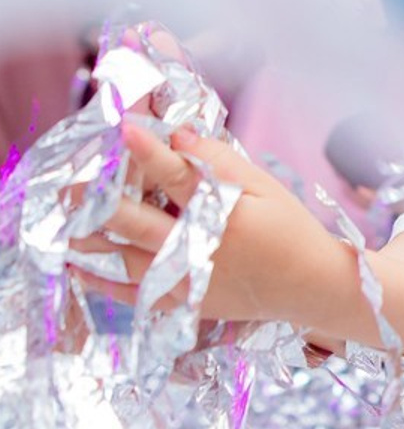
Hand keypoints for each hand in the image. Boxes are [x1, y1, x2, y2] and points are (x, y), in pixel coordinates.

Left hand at [74, 125, 346, 325]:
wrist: (312, 286)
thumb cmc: (292, 231)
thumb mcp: (267, 189)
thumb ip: (222, 162)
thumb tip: (179, 136)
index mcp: (223, 216)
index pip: (178, 176)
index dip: (149, 151)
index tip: (124, 127)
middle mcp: (199, 249)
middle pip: (137, 223)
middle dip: (101, 202)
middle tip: (72, 187)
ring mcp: (189, 280)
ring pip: (126, 261)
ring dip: (93, 242)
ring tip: (66, 225)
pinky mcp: (186, 302)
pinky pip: (136, 296)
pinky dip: (106, 284)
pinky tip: (81, 268)